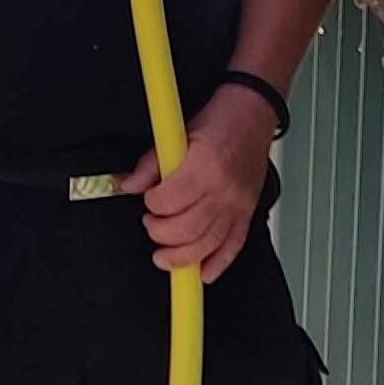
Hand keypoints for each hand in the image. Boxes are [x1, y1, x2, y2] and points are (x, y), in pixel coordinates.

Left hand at [118, 84, 278, 280]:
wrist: (254, 111)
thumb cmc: (222, 119)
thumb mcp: (179, 133)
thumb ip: (151, 163)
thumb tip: (128, 184)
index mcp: (205, 167)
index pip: (169, 201)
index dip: (152, 204)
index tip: (148, 199)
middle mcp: (224, 190)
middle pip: (187, 229)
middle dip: (161, 233)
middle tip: (152, 223)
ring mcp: (238, 205)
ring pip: (208, 244)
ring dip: (182, 257)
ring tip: (164, 256)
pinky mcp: (247, 212)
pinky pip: (233, 247)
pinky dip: (217, 264)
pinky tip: (201, 272)